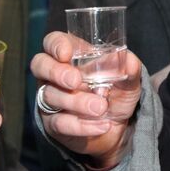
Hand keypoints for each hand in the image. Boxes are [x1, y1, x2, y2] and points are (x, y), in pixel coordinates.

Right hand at [30, 31, 142, 169]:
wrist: (115, 128)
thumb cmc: (115, 95)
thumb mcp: (127, 81)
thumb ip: (129, 69)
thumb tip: (129, 61)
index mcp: (70, 56)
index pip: (52, 42)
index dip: (55, 45)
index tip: (66, 54)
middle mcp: (54, 75)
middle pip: (40, 65)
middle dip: (56, 72)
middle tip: (76, 81)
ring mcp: (50, 99)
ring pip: (51, 96)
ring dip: (77, 102)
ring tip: (100, 107)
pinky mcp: (52, 123)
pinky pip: (60, 122)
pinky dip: (82, 125)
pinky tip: (102, 125)